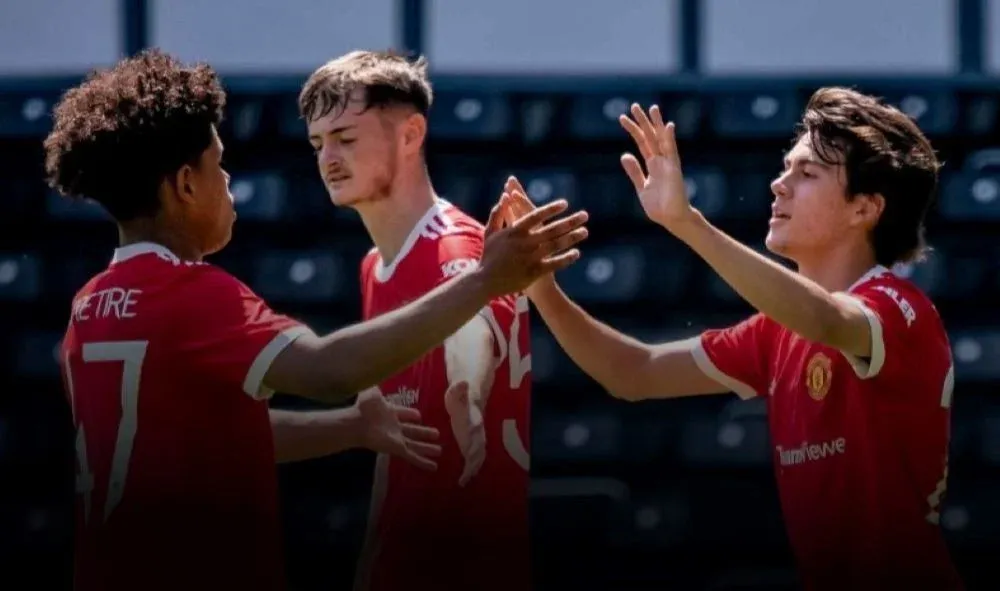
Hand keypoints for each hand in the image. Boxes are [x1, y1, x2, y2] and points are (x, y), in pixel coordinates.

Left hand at [356, 389, 441, 470]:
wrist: (358, 423)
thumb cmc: (365, 407)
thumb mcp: (372, 392)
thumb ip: (377, 388)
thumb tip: (378, 378)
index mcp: (390, 412)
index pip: (403, 413)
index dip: (411, 414)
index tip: (418, 416)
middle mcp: (394, 426)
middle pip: (413, 431)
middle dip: (424, 433)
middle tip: (437, 434)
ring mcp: (397, 439)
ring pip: (415, 445)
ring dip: (426, 448)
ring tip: (440, 451)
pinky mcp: (398, 449)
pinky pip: (413, 456)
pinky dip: (423, 462)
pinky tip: (433, 466)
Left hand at [443, 381, 485, 486]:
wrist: (468, 400)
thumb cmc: (460, 396)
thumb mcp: (456, 392)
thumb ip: (459, 389)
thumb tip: (463, 382)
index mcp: (474, 419)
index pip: (476, 430)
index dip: (474, 441)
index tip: (470, 452)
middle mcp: (478, 432)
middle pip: (479, 447)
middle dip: (475, 460)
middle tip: (468, 473)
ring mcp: (476, 440)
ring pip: (478, 456)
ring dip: (473, 468)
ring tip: (465, 480)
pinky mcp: (470, 445)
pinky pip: (473, 459)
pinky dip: (470, 470)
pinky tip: (462, 481)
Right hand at [478, 194, 587, 297]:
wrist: (485, 282)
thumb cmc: (489, 255)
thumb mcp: (490, 232)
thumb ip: (498, 213)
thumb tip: (505, 196)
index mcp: (514, 231)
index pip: (535, 216)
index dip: (551, 209)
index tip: (565, 204)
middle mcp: (524, 243)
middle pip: (551, 229)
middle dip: (569, 221)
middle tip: (584, 215)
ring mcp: (530, 258)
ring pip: (555, 245)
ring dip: (572, 238)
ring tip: (585, 231)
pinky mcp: (533, 272)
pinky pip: (554, 264)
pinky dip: (566, 258)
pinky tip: (577, 253)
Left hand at [619, 103, 697, 229]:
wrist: (671, 219)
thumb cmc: (659, 206)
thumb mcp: (641, 186)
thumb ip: (634, 171)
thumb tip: (624, 155)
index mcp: (652, 164)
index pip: (641, 142)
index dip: (633, 130)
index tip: (622, 118)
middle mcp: (661, 160)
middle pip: (651, 136)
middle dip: (643, 122)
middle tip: (635, 106)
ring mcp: (668, 164)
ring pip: (662, 140)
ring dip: (657, 124)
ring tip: (652, 108)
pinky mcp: (674, 170)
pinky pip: (672, 152)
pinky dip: (670, 139)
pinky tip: (668, 126)